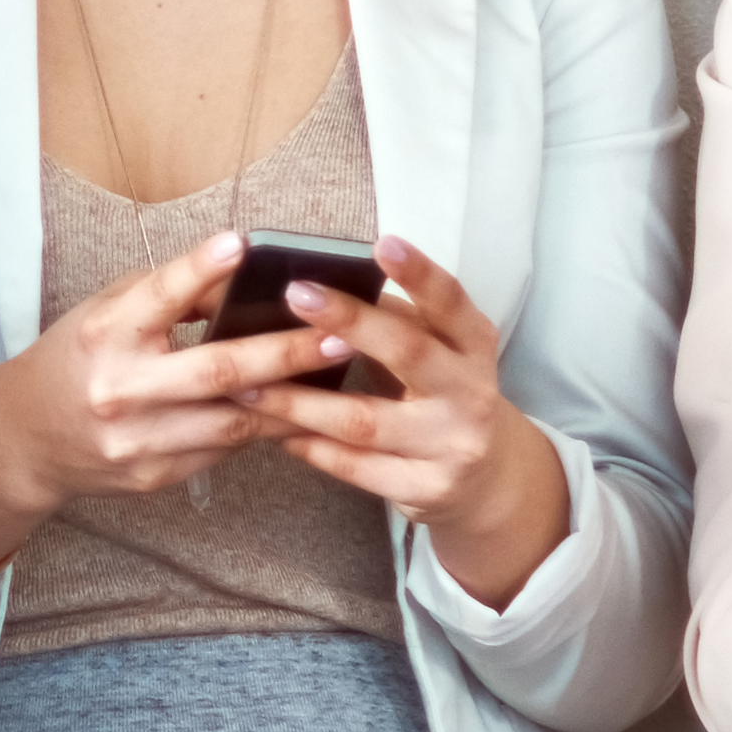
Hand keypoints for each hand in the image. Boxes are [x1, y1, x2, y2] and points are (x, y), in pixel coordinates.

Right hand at [0, 233, 350, 595]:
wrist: (26, 439)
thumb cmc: (77, 360)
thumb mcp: (107, 313)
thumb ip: (168, 298)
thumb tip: (245, 280)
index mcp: (104, 334)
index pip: (157, 297)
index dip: (199, 270)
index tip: (240, 246)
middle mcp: (119, 388)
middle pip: (217, 372)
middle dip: (285, 353)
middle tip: (339, 337)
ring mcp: (138, 440)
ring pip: (233, 423)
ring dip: (291, 402)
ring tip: (337, 378)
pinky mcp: (154, 475)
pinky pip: (223, 451)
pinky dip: (261, 429)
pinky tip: (296, 413)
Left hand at [257, 238, 569, 599]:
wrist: (485, 480)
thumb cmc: (439, 394)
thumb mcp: (436, 351)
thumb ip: (393, 319)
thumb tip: (316, 280)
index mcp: (473, 345)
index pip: (451, 302)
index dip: (419, 274)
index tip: (382, 242)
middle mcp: (471, 392)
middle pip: (409, 353)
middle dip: (351, 322)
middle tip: (294, 293)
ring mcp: (451, 445)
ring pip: (364, 420)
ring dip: (299, 400)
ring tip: (246, 380)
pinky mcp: (426, 489)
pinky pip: (354, 467)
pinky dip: (309, 446)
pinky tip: (272, 429)